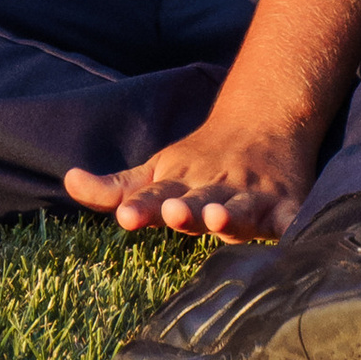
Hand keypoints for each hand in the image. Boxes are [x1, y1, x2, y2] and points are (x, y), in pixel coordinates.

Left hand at [64, 107, 317, 242]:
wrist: (264, 123)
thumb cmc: (200, 160)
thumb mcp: (156, 171)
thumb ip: (115, 188)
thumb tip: (68, 181)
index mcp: (180, 186)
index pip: (156, 198)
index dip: (143, 207)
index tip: (127, 217)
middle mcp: (213, 191)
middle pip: (198, 204)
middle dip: (186, 211)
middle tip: (173, 214)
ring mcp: (249, 197)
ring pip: (239, 209)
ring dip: (229, 215)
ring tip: (217, 220)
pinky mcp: (285, 206)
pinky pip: (291, 219)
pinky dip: (293, 226)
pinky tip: (292, 236)